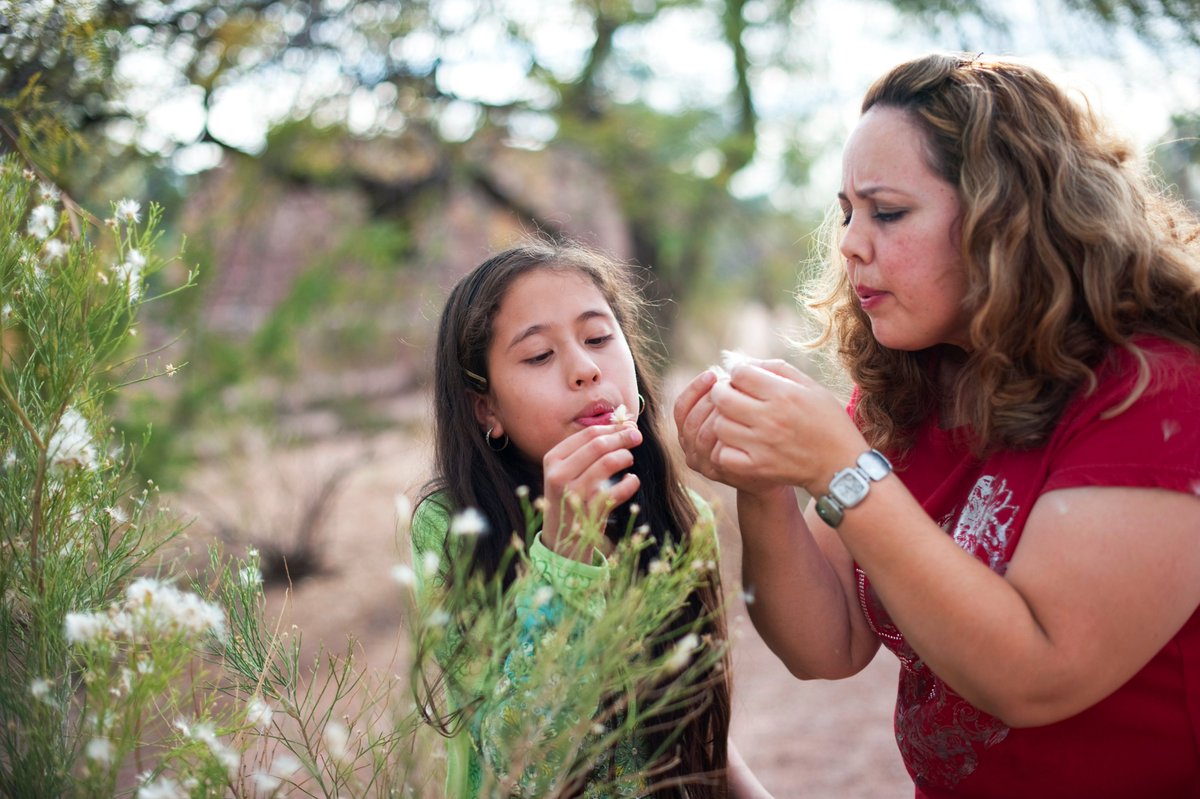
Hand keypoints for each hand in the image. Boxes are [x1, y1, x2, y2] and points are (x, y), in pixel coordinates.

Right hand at [541, 422, 641, 560]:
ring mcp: (573, 495)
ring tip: (629, 460)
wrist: (561, 540)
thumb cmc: (571, 498)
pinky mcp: (589, 512)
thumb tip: (625, 425)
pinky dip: (630, 483)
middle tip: (638, 437)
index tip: (629, 426)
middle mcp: (559, 475)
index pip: (588, 434)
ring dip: (625, 457)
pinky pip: (618, 490)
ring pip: (608, 463)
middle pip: (599, 445)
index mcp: (552, 459)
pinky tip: (631, 481)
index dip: (613, 428)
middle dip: (623, 437)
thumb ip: (590, 450)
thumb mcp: (569, 472)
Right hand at [673, 367, 777, 494]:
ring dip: (716, 415)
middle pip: (690, 420)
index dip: (694, 389)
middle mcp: (689, 446)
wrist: (772, 466)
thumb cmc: (756, 431)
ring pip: (699, 435)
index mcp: (688, 428)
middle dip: (707, 400)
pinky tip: (741, 423)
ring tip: (737, 402)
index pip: (681, 406)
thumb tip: (732, 363)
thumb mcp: (739, 408)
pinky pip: (713, 452)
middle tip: (727, 388)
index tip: (712, 375)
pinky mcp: (715, 471)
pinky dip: (724, 436)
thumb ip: (729, 391)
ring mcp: (701, 461)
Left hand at [708, 360, 867, 494]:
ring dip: (723, 420)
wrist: (841, 466)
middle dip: (722, 392)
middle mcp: (770, 418)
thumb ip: (777, 369)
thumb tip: (744, 362)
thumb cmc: (828, 422)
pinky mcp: (758, 467)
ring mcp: (762, 444)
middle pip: (722, 397)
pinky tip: (738, 444)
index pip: (739, 373)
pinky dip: (726, 448)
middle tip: (731, 397)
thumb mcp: (811, 387)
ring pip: (720, 425)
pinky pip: (723, 454)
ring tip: (735, 421)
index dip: (738, 374)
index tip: (744, 381)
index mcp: (783, 394)